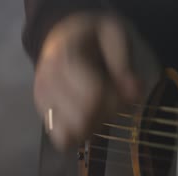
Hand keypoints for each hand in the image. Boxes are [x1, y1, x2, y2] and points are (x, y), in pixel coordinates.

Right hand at [33, 13, 142, 150]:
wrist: (61, 35)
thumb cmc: (92, 36)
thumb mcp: (113, 34)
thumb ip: (123, 63)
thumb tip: (134, 93)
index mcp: (64, 57)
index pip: (93, 97)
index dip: (117, 100)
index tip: (128, 91)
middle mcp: (48, 80)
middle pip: (85, 118)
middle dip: (110, 113)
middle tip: (117, 98)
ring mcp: (43, 99)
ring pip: (76, 132)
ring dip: (97, 124)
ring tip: (103, 105)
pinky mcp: (44, 114)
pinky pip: (64, 139)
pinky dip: (83, 133)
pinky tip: (91, 117)